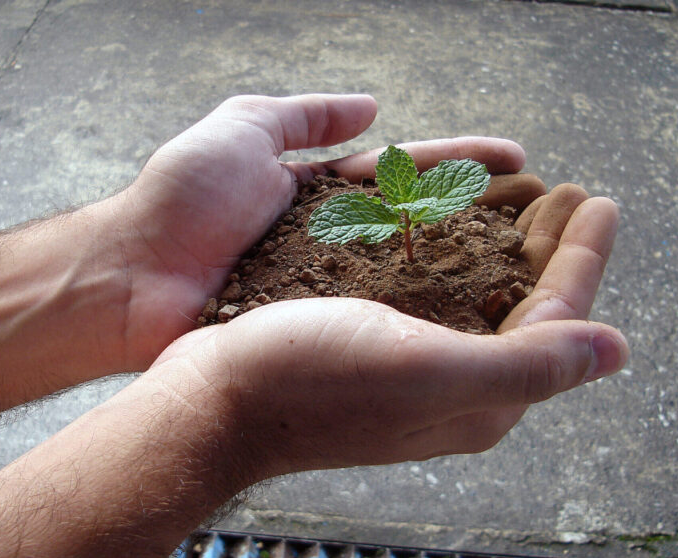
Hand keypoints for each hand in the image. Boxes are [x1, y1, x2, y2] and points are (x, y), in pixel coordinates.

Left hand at [101, 94, 530, 365]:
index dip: (462, 164)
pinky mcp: (314, 332)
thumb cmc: (177, 200)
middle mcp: (333, 244)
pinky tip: (477, 328)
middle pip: (423, 227)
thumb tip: (371, 105)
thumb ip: (302, 115)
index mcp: (318, 192)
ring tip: (534, 272)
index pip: (406, 171)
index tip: (519, 162)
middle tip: (549, 220)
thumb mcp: (240, 129)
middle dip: (483, 220)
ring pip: (412, 280)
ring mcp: (327, 292)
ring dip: (468, 275)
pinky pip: (377, 325)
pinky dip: (424, 324)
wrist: (128, 279)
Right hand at [145, 178, 625, 477]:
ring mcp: (410, 367)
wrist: (211, 397)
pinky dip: (451, 250)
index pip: (557, 323)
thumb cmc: (308, 380)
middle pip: (523, 307)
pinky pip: (433, 293)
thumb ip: (527, 363)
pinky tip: (444, 223)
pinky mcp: (373, 347)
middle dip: (550, 246)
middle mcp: (453, 386)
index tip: (600, 199)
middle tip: (567, 191)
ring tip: (518, 197)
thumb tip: (617, 351)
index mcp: (480, 399)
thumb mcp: (425, 369)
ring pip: (479, 296)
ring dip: (504, 243)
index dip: (583, 259)